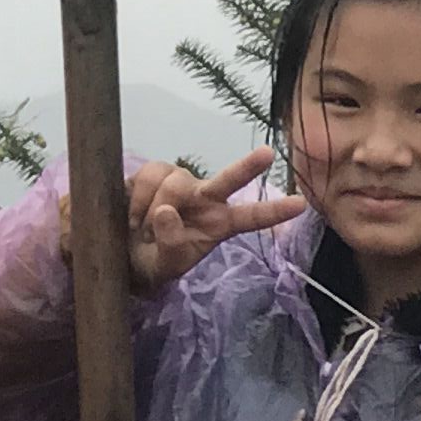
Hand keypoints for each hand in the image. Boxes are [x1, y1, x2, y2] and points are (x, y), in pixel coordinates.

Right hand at [60, 149, 308, 290]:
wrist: (120, 250)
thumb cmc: (153, 260)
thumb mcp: (165, 266)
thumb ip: (172, 245)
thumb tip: (166, 211)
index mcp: (218, 224)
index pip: (250, 217)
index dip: (273, 211)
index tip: (301, 205)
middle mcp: (205, 197)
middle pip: (227, 180)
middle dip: (247, 167)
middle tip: (268, 154)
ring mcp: (181, 181)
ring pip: (175, 182)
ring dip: (153, 207)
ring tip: (142, 229)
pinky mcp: (155, 172)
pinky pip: (148, 176)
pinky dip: (137, 199)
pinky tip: (132, 215)